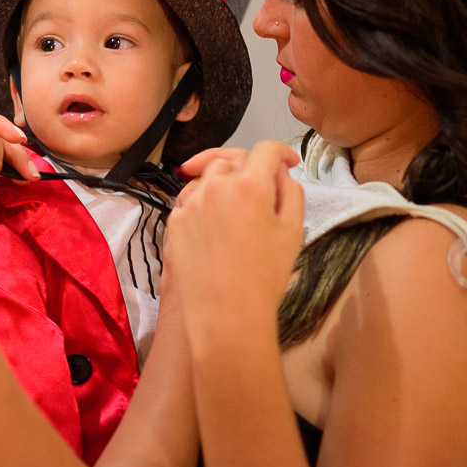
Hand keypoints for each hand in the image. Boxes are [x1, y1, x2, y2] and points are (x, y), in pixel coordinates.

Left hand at [166, 141, 304, 348]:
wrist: (225, 316)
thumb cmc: (265, 277)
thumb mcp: (293, 232)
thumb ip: (291, 192)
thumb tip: (280, 174)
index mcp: (249, 185)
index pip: (265, 150)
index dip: (281, 152)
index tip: (289, 162)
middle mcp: (215, 186)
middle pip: (232, 160)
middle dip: (249, 168)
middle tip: (262, 189)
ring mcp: (190, 204)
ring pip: (207, 177)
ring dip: (223, 183)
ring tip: (237, 209)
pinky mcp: (174, 222)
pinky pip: (190, 201)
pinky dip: (204, 204)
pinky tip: (217, 227)